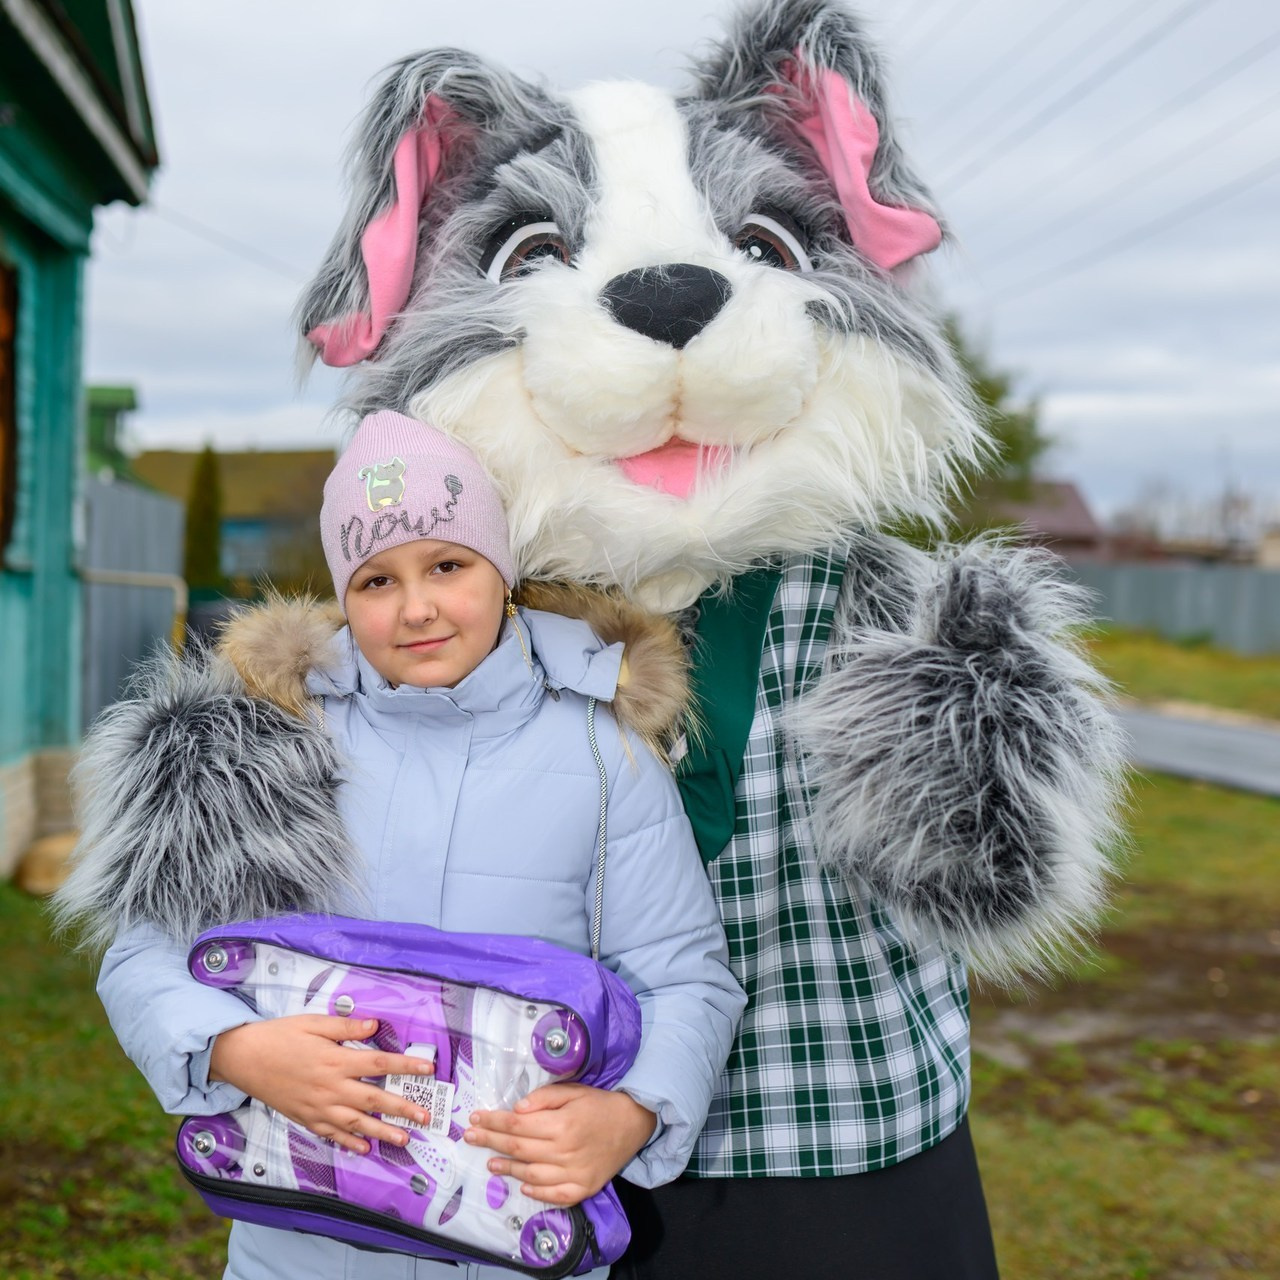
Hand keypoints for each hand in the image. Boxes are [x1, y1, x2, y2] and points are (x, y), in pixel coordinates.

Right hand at [209, 1015, 435, 1154]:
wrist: (244, 1058)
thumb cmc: (279, 1037)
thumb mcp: (313, 1023)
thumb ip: (345, 1027)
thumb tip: (375, 1025)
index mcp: (335, 1060)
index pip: (379, 1063)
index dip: (406, 1065)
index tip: (428, 1069)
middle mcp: (330, 1087)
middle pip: (373, 1098)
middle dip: (402, 1108)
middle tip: (425, 1116)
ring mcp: (318, 1107)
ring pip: (356, 1123)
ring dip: (382, 1132)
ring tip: (404, 1139)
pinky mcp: (306, 1119)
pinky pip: (332, 1134)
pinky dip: (350, 1143)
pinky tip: (365, 1148)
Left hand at [465, 1084, 656, 1205]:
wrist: (634, 1123)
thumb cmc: (600, 1104)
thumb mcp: (573, 1090)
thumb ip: (545, 1097)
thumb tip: (517, 1109)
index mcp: (562, 1124)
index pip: (517, 1124)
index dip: (493, 1121)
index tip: (475, 1118)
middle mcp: (565, 1151)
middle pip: (519, 1148)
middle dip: (491, 1141)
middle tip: (470, 1137)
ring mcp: (574, 1173)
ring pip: (531, 1174)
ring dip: (507, 1169)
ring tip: (490, 1163)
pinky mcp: (583, 1188)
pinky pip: (555, 1195)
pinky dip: (536, 1193)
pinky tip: (522, 1187)